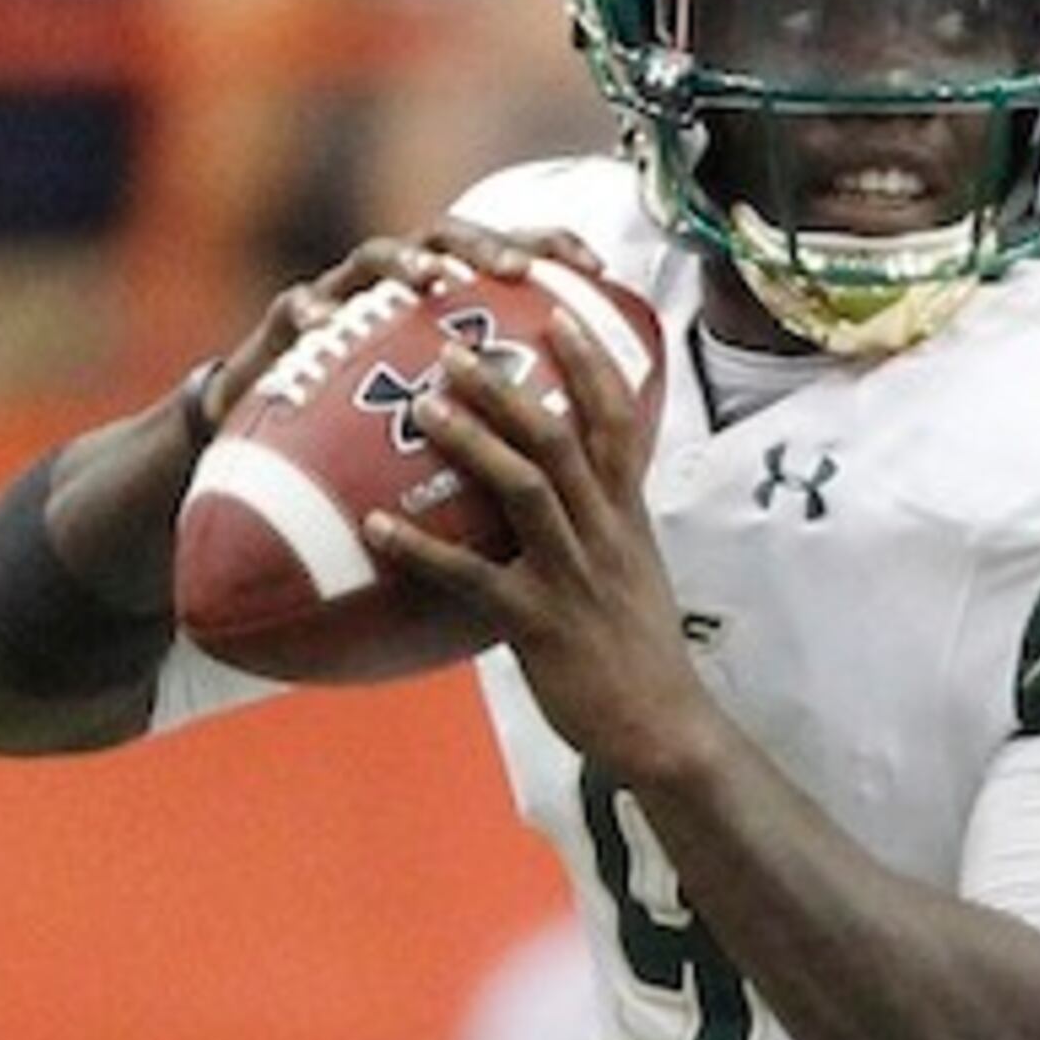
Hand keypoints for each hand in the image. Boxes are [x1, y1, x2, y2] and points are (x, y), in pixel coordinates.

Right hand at [214, 221, 606, 430]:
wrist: (290, 456)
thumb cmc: (389, 437)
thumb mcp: (461, 426)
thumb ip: (519, 416)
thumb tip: (609, 436)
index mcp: (450, 302)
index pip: (508, 258)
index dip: (553, 250)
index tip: (595, 268)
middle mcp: (401, 288)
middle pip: (449, 239)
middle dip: (486, 245)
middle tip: (516, 270)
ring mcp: (345, 297)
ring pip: (376, 256)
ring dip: (408, 261)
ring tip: (434, 279)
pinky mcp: (289, 326)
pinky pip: (296, 306)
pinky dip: (310, 310)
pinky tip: (322, 322)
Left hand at [359, 301, 714, 783]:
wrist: (664, 726)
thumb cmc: (638, 649)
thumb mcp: (634, 570)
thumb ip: (600, 523)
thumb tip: (562, 488)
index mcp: (628, 516)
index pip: (619, 422)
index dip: (590, 365)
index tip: (557, 314)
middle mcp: (605, 533)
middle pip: (562, 440)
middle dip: (508, 389)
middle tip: (453, 349)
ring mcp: (573, 575)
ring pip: (527, 491)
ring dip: (473, 444)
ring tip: (423, 408)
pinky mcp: (538, 624)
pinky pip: (474, 579)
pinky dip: (422, 550)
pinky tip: (375, 528)